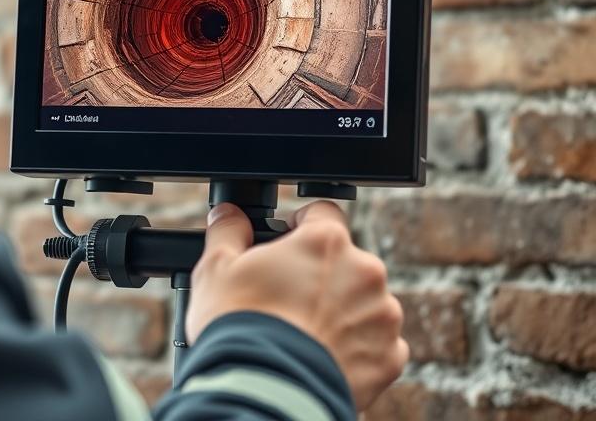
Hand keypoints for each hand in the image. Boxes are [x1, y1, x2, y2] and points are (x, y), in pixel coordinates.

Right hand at [186, 201, 407, 410]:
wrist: (264, 392)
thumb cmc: (239, 326)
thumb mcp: (216, 268)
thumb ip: (227, 232)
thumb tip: (227, 215)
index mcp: (326, 242)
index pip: (323, 213)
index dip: (301, 226)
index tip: (288, 243)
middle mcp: (364, 272)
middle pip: (345, 261)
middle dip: (321, 274)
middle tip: (287, 297)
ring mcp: (382, 317)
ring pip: (364, 303)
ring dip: (342, 311)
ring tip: (304, 332)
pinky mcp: (389, 358)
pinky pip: (378, 344)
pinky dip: (357, 348)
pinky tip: (324, 355)